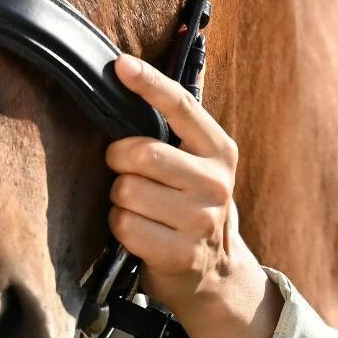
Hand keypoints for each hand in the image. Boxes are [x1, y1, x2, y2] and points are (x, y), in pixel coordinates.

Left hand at [106, 55, 283, 337]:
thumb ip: (170, 131)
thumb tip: (124, 77)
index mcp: (219, 150)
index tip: (120, 65)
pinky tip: (137, 230)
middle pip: (141, 154)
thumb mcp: (194, 164)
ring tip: (137, 207)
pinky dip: (119, 227)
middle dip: (118, 159)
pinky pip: (125, 226)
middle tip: (123, 170)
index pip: (181, 106)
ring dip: (119, 198)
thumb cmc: (188, 205)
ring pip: (127, 191)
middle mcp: (215, 183)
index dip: (148, 84)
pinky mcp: (181, 253)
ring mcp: (201, 221)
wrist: (213, 273)